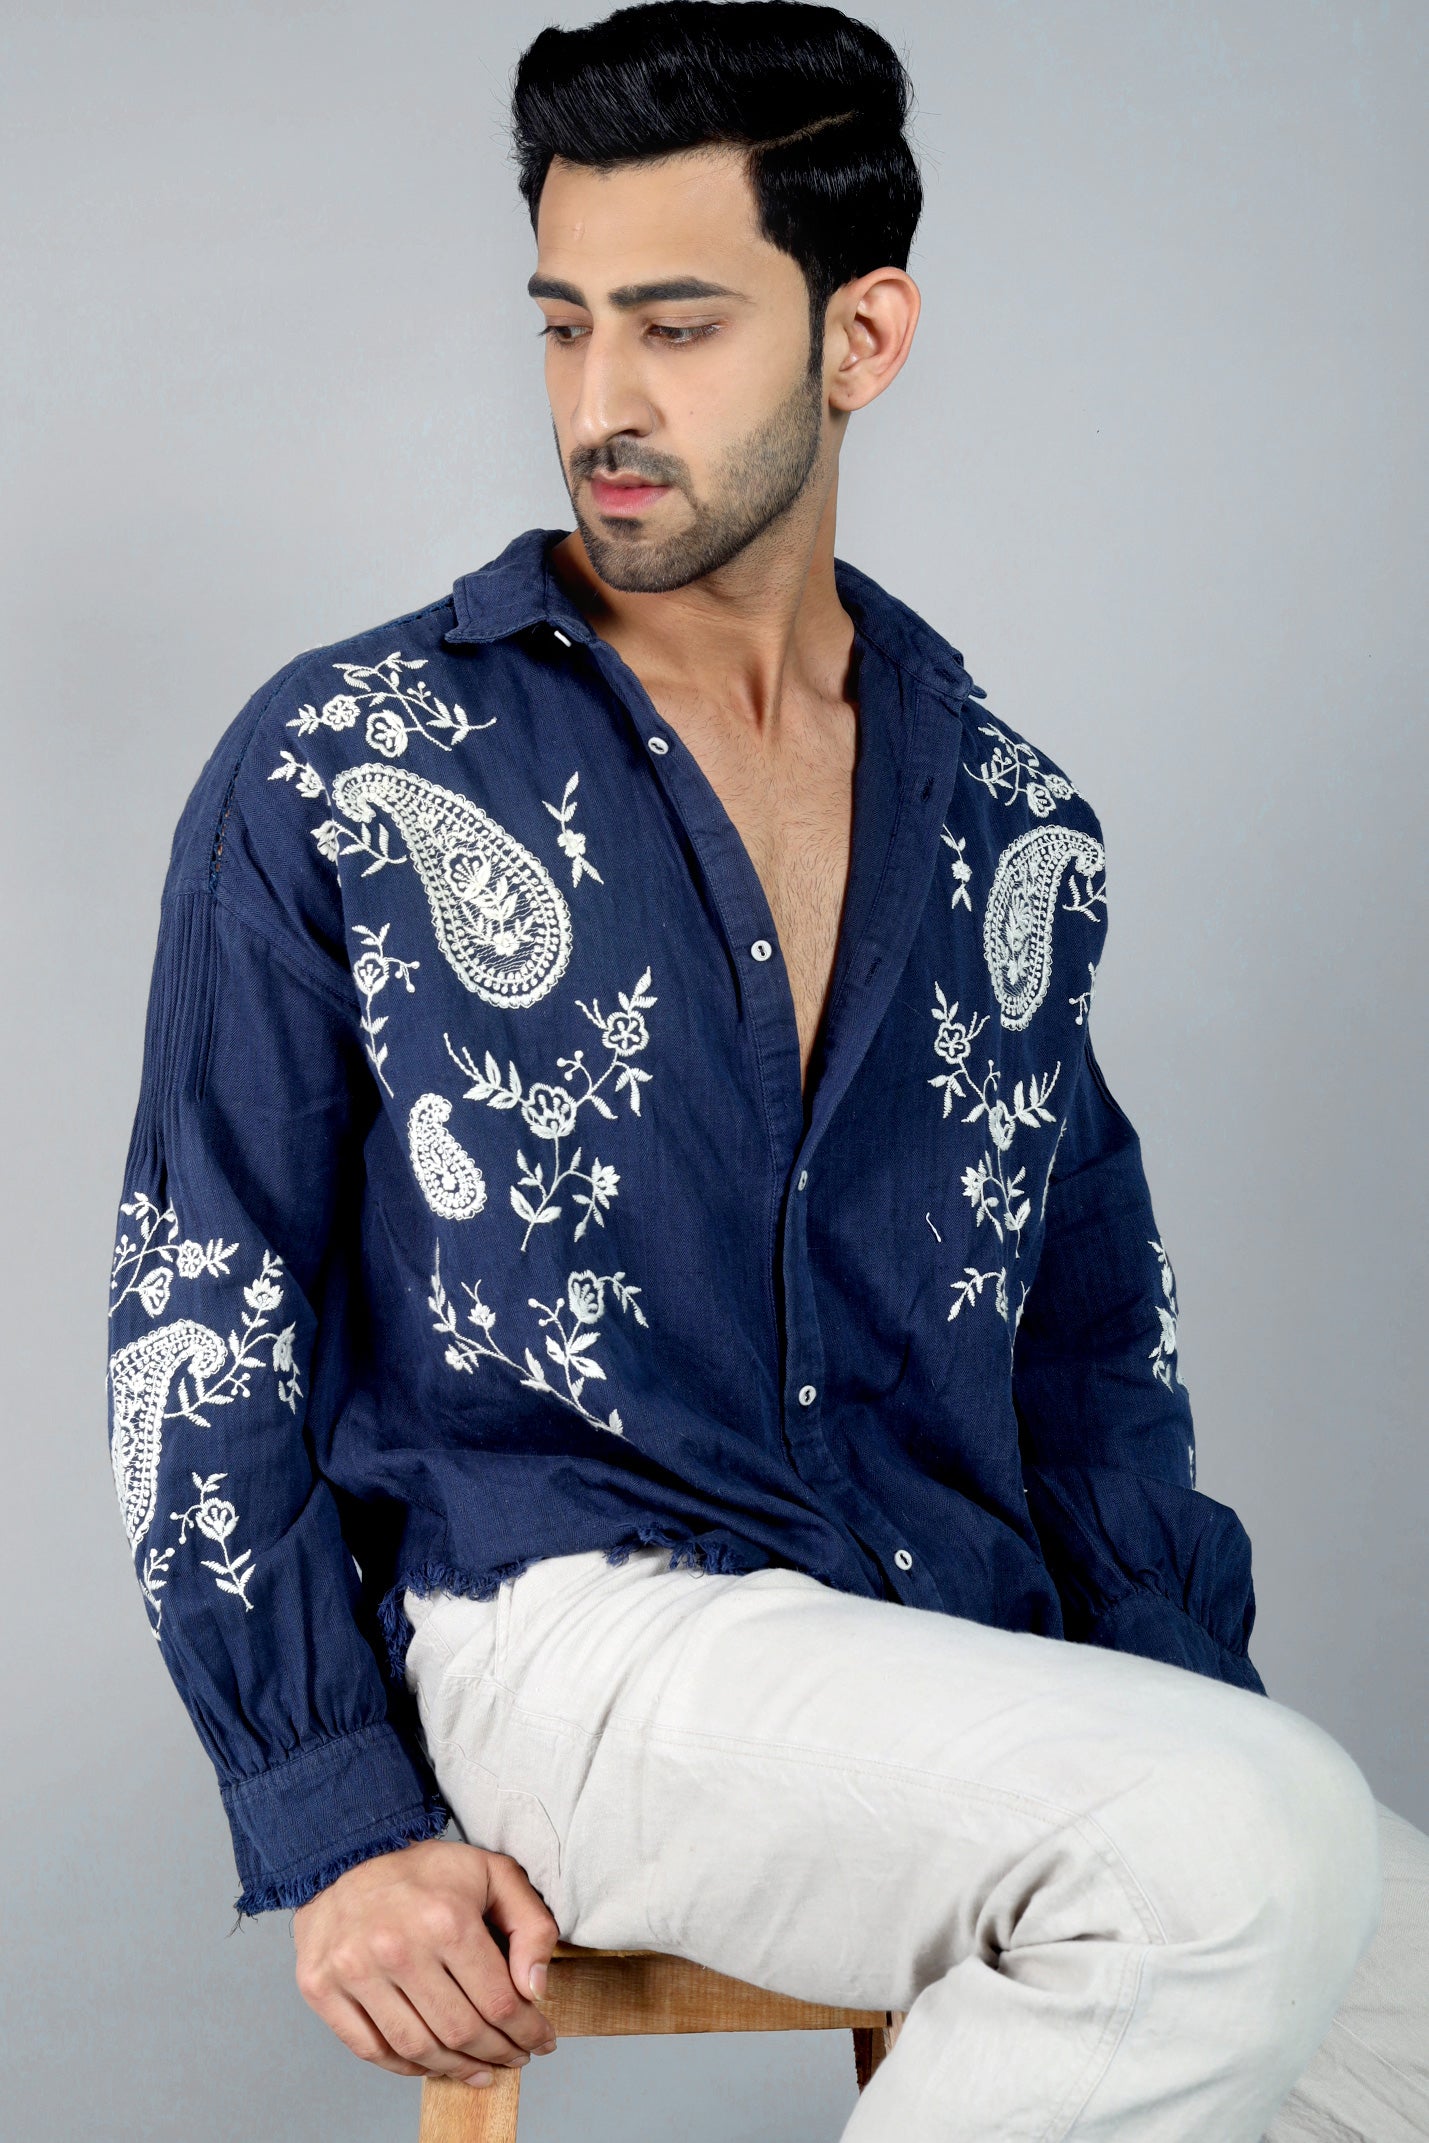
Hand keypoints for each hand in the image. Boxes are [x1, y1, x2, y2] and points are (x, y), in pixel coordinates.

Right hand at [293, 1837, 559, 2087]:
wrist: (347, 1854)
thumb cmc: (425, 1870)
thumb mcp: (494, 1874)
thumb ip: (531, 1925)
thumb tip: (535, 1989)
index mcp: (446, 1920)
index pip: (499, 2002)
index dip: (527, 2031)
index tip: (541, 2040)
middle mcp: (398, 1949)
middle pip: (461, 2032)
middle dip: (499, 2053)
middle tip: (515, 2057)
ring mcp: (355, 1972)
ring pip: (418, 2049)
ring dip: (457, 2068)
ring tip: (480, 2068)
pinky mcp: (322, 1988)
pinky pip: (372, 2050)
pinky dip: (407, 2067)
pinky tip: (432, 2063)